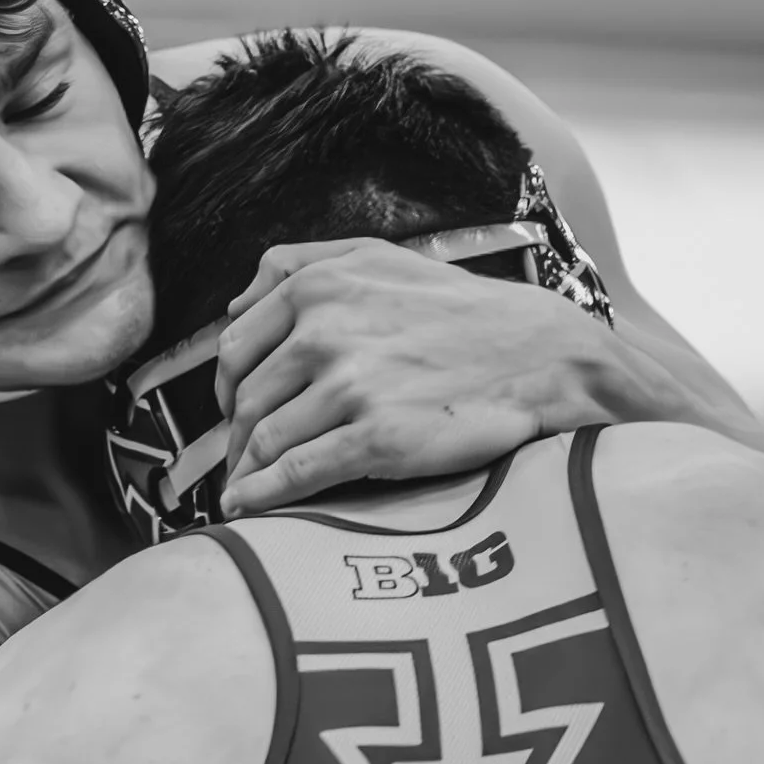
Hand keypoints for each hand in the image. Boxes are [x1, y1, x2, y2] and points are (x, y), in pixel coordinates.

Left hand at [215, 239, 589, 514]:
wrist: (537, 355)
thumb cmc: (457, 308)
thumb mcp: (376, 257)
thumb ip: (299, 264)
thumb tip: (235, 303)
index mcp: (318, 288)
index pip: (236, 347)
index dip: (227, 387)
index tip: (233, 410)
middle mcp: (324, 333)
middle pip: (247, 398)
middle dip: (235, 434)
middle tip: (240, 455)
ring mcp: (349, 387)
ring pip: (266, 438)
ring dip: (245, 469)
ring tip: (243, 486)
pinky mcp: (376, 438)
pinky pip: (296, 472)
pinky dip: (261, 494)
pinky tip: (246, 505)